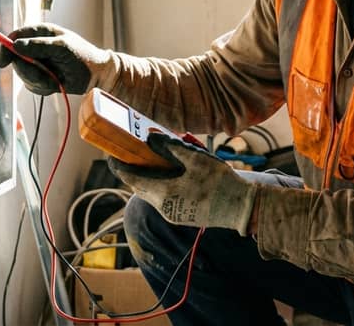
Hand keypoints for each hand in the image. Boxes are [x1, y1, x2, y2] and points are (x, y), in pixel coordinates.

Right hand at [0, 23, 110, 94]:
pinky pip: (32, 85)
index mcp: (41, 33)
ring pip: (23, 75)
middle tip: (44, 76)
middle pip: (15, 59)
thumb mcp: (62, 47)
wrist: (96, 75)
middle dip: (28, 71)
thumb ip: (39, 45)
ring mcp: (37, 63)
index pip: (15, 37)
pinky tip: (55, 83)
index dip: (6, 48)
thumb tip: (16, 45)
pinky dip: (43, 87)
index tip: (4, 62)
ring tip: (55, 78)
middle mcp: (36, 47)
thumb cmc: (82, 55)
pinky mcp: (40, 77)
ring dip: (38, 80)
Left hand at [109, 134, 258, 235]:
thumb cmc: (221, 182)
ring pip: (154, 192)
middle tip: (138, 151)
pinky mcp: (183, 216)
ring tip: (164, 159)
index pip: (130, 178)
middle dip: (137, 169)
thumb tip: (150, 138)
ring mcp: (173, 214)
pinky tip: (179, 173)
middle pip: (140, 186)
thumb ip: (171, 147)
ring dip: (154, 177)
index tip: (111, 153)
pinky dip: (165, 185)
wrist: (242, 208)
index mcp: (163, 193)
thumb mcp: (196, 158)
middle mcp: (164, 207)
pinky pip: (166, 198)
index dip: (118, 165)